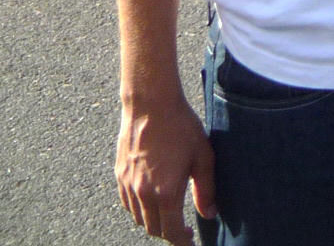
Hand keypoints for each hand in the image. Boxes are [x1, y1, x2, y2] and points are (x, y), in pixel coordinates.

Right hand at [117, 94, 214, 245]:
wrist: (151, 105)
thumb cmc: (181, 127)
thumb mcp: (203, 157)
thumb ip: (206, 189)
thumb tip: (210, 213)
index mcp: (165, 192)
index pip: (170, 231)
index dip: (181, 241)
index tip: (190, 241)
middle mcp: (142, 194)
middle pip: (152, 229)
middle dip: (168, 233)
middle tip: (183, 228)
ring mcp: (127, 185)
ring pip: (137, 218)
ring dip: (153, 222)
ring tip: (169, 215)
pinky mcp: (119, 175)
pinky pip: (127, 204)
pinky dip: (139, 210)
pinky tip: (152, 201)